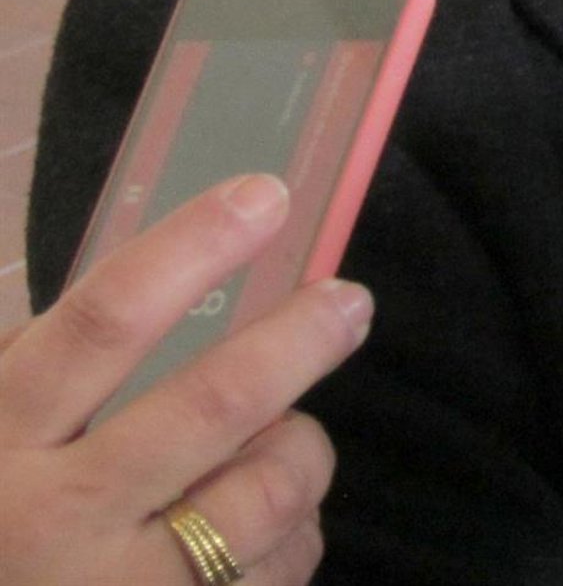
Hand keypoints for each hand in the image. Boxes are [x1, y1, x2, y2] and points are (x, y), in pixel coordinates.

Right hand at [0, 173, 371, 585]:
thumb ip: (41, 373)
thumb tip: (168, 273)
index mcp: (0, 440)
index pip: (106, 319)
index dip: (193, 247)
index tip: (262, 195)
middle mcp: (55, 520)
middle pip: (215, 404)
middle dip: (298, 341)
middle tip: (348, 303)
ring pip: (268, 493)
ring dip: (298, 452)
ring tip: (284, 443)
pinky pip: (278, 572)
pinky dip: (290, 537)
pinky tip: (257, 536)